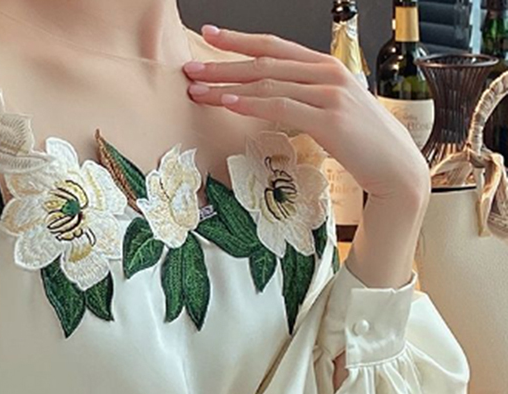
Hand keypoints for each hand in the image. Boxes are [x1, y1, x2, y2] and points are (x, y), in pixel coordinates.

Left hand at [182, 25, 429, 204]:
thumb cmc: (361, 144)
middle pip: (265, 62)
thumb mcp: (331, 111)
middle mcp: (328, 73)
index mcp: (326, 67)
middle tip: (190, 67)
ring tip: (198, 89)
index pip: (275, 47)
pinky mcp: (329, 119)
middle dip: (223, 63)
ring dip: (227, 86)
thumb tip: (272, 99)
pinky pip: (281, 107)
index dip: (240, 40)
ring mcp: (330, 94)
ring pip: (268, 84)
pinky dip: (251, 104)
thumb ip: (305, 99)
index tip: (209, 35)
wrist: (394, 167)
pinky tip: (228, 103)